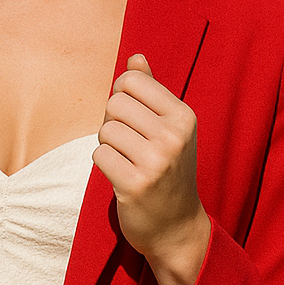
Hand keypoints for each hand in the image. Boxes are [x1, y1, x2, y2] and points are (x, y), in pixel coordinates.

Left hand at [94, 55, 210, 284]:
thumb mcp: (169, 129)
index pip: (131, 80)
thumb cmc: (168, 172)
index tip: (132, 118)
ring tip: (126, 161)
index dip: (121, 96)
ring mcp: (156, 162)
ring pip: (105, 130)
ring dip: (107, 145)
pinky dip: (104, 165)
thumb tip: (136, 58)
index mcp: (184, 117)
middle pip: (115, 103)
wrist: (176, 227)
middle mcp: (174, 137)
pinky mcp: (135, 185)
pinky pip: (99, 155)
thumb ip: (151, 91)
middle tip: (128, 145)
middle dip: (113, 122)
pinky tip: (121, 177)